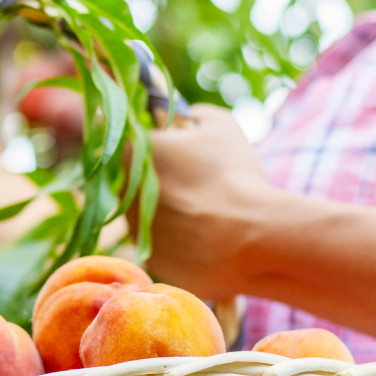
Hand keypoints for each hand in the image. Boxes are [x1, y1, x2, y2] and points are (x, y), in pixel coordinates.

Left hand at [139, 104, 275, 299]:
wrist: (251, 236)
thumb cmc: (234, 173)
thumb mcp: (219, 124)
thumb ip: (193, 114)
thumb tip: (186, 118)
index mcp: (131, 153)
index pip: (132, 142)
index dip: (158, 146)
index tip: (181, 153)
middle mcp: (123, 193)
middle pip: (139, 181)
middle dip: (165, 180)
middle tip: (199, 184)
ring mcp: (134, 231)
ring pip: (150, 216)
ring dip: (172, 212)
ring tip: (209, 213)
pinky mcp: (150, 261)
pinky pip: (163, 246)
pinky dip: (181, 243)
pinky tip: (207, 239)